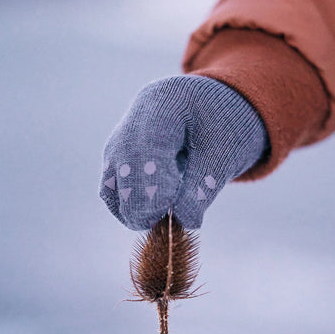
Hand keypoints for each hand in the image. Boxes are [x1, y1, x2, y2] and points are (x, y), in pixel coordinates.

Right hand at [99, 75, 267, 229]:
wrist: (204, 110)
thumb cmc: (218, 126)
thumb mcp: (223, 153)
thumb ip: (202, 187)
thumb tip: (185, 223)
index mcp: (163, 106)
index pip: (145, 150)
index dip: (152, 188)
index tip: (167, 216)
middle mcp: (132, 122)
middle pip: (122, 168)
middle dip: (139, 204)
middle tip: (162, 226)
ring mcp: (120, 141)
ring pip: (111, 183)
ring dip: (131, 209)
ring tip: (158, 222)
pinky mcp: (118, 158)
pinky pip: (112, 188)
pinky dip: (128, 205)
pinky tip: (150, 214)